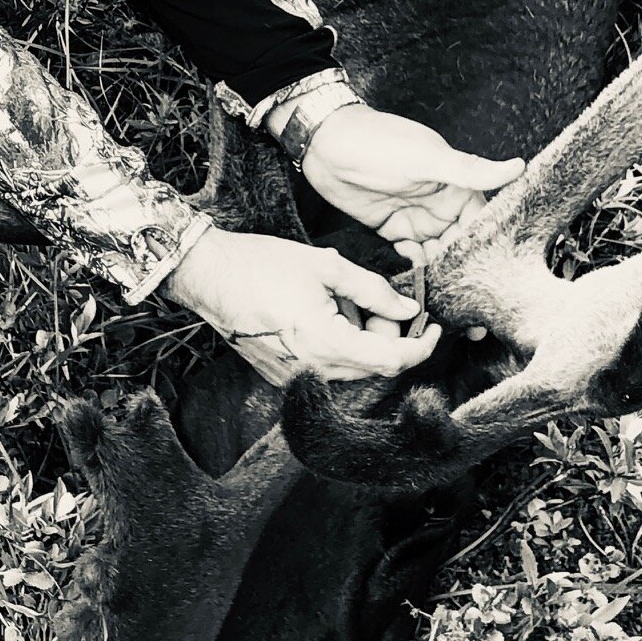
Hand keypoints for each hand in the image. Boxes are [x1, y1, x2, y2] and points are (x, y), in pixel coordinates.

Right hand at [164, 225, 441, 387]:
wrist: (207, 275)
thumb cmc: (260, 264)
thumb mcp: (326, 266)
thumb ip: (373, 290)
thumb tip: (408, 307)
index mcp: (327, 343)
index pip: (393, 361)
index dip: (421, 346)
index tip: (434, 327)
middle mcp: (312, 370)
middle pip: (373, 366)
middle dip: (388, 335)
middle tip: (377, 299)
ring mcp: (294, 376)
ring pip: (350, 367)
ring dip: (362, 338)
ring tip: (341, 299)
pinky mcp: (281, 374)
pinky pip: (326, 366)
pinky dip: (338, 343)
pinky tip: (322, 312)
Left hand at [276, 98, 523, 265]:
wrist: (327, 143)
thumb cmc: (379, 141)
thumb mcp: (427, 158)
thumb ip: (469, 171)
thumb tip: (517, 166)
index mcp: (456, 186)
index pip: (479, 226)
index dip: (483, 250)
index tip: (486, 276)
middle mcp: (439, 205)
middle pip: (459, 247)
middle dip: (460, 270)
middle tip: (462, 296)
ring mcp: (415, 219)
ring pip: (435, 256)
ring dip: (436, 272)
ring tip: (434, 287)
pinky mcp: (391, 229)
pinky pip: (409, 257)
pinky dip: (412, 267)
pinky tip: (407, 266)